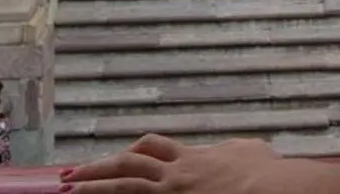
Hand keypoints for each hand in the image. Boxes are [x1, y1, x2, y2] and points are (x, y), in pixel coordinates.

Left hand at [63, 134, 281, 193]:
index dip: (130, 153)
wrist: (270, 187)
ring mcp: (173, 193)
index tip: (115, 159)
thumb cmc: (265, 172)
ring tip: (69, 190)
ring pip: (124, 186)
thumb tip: (230, 150)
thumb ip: (229, 151)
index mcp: (190, 157)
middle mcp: (175, 174)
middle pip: (126, 166)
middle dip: (96, 169)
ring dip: (93, 188)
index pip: (151, 148)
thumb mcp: (247, 150)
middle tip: (69, 174)